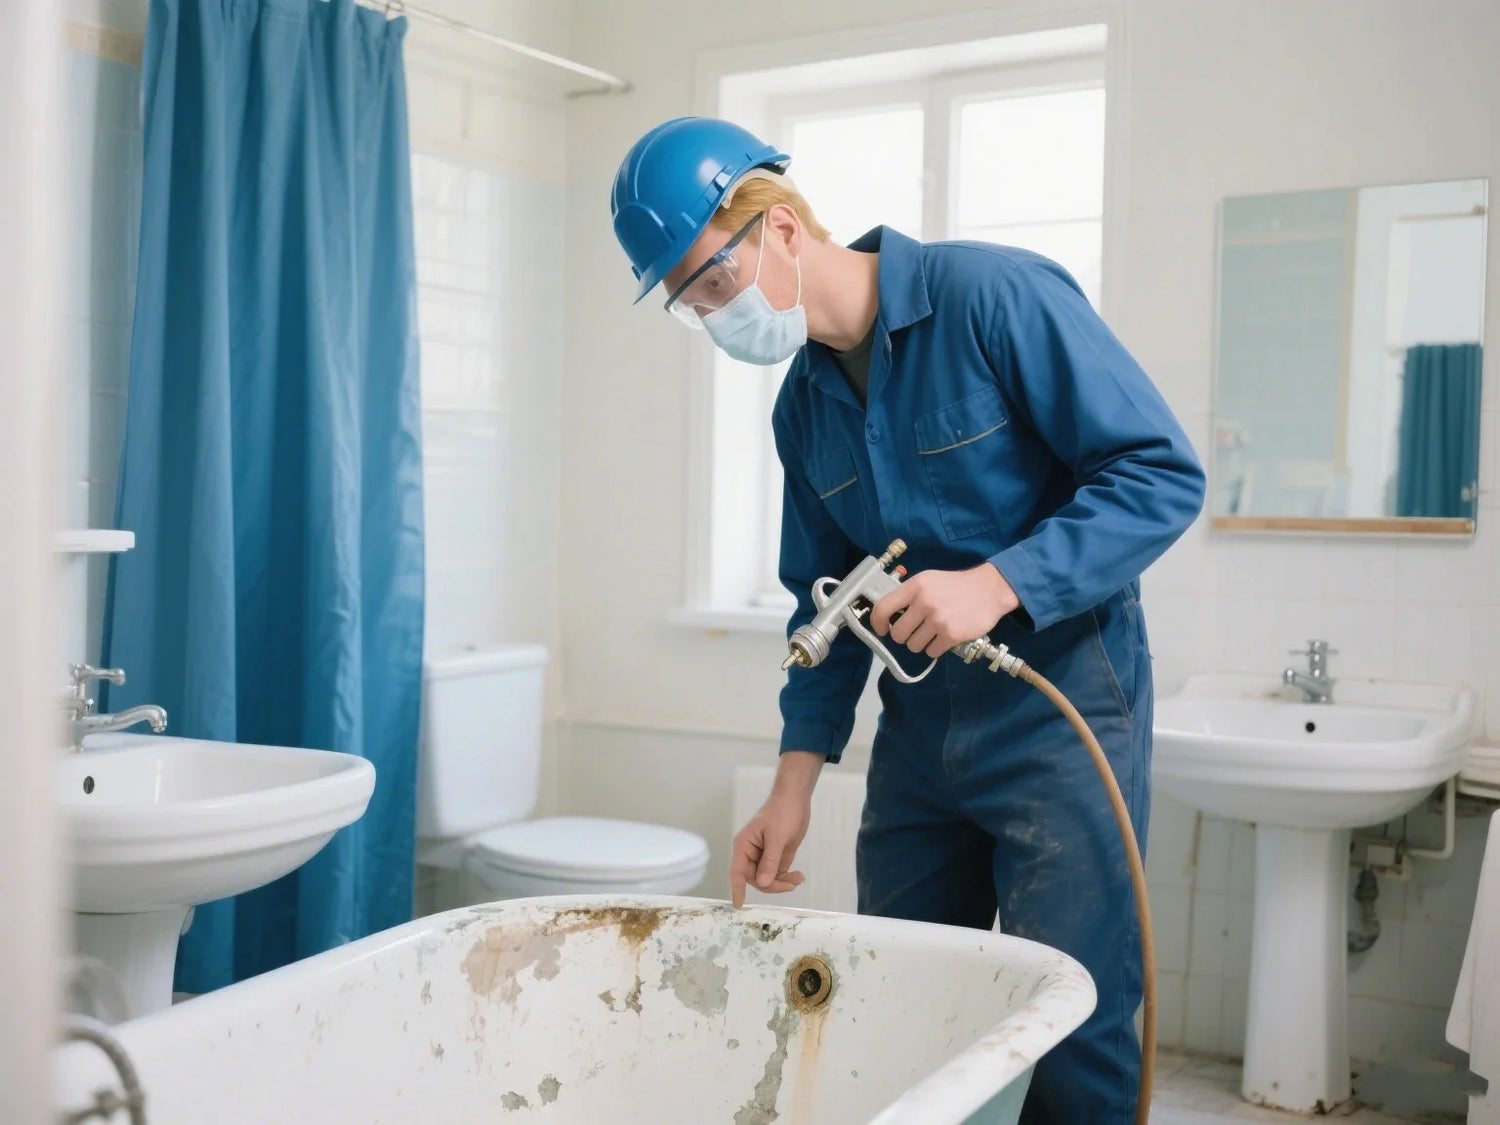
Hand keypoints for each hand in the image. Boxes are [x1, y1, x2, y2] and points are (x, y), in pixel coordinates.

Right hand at [730, 752, 820, 907]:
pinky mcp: (777, 856)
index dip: (737, 889)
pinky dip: (787, 878)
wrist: (796, 799)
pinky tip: (799, 876)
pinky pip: (778, 874)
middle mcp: (751, 853)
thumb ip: (770, 861)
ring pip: (768, 879)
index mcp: (744, 846)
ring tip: (798, 878)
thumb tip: (762, 883)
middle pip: (756, 879)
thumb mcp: (777, 837)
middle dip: (772, 884)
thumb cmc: (782, 813)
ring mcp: (764, 856)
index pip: (737, 872)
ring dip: (782, 882)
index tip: (738, 905)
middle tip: (792, 883)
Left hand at [868, 563, 1019, 657]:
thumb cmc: (956, 585)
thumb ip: (909, 594)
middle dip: (904, 636)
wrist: (989, 590)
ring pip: (914, 646)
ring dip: (921, 643)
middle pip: (898, 633)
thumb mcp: (929, 580)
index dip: (877, 622)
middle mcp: (924, 602)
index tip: (882, 629)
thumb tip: (888, 615)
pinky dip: (935, 648)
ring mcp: (938, 619)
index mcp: (915, 586)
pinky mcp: (952, 634)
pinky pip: (931, 652)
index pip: (883, 608)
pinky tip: (944, 638)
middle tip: (916, 631)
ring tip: (933, 633)